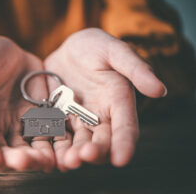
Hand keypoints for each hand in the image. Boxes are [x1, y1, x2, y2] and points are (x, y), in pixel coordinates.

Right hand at [0, 35, 54, 171]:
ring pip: (26, 147)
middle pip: (4, 149)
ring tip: (45, 162)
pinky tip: (59, 152)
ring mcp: (19, 124)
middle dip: (13, 159)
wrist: (15, 54)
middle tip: (24, 162)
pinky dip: (53, 146)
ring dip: (35, 158)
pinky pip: (46, 136)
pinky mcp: (39, 120)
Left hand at [45, 28, 166, 170]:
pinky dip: (54, 145)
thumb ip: (136, 68)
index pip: (126, 127)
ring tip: (66, 161)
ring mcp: (78, 119)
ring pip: (78, 142)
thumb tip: (160, 90)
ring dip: (73, 154)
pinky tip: (48, 153)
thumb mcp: (115, 51)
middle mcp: (100, 115)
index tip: (121, 159)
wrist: (69, 50)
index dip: (124, 143)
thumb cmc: (96, 46)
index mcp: (118, 101)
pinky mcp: (59, 118)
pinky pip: (57, 134)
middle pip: (101, 140)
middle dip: (95, 152)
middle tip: (84, 157)